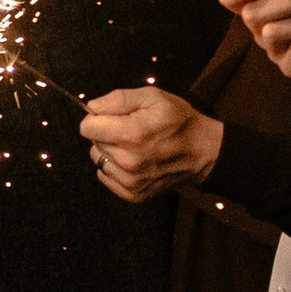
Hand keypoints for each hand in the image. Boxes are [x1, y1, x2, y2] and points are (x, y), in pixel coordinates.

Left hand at [81, 85, 222, 202]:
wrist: (203, 151)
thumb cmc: (178, 120)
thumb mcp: (152, 97)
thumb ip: (118, 99)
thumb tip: (92, 107)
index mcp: (132, 134)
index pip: (87, 127)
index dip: (98, 118)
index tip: (112, 117)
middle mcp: (129, 161)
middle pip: (93, 143)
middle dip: (107, 134)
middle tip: (130, 130)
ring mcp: (132, 181)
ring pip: (99, 160)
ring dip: (111, 152)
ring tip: (134, 146)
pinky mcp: (134, 194)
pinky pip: (107, 177)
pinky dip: (116, 168)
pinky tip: (134, 161)